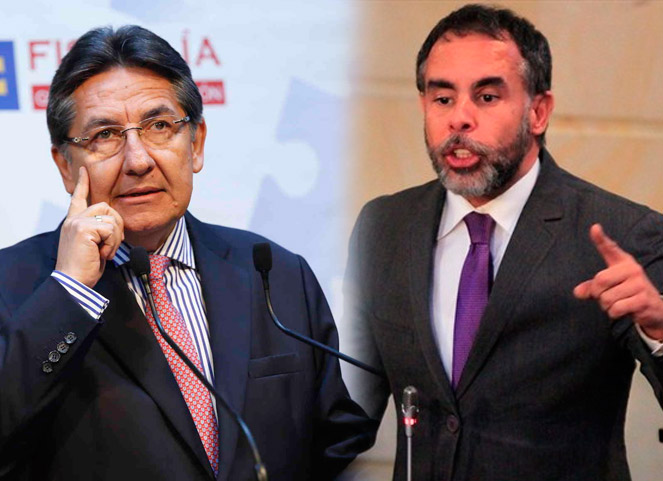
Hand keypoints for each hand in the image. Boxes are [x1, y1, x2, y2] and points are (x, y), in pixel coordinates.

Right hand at [55, 167, 123, 287]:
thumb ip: (99, 231)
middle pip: (107, 207)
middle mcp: (73, 220)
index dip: (82, 184)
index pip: (78, 198)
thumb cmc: (84, 269)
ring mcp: (77, 222)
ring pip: (112, 219)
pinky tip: (102, 254)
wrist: (73, 283)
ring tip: (104, 252)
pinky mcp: (83, 228)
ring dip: (115, 239)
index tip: (85, 171)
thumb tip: (114, 223)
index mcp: (74, 222)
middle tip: (111, 245)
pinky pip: (111, 230)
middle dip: (117, 225)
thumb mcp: (93, 246)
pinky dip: (112, 244)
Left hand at [573, 223, 662, 339]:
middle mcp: (632, 269)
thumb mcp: (609, 287)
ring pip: (607, 298)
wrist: (654, 308)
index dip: (601, 239)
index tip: (594, 228)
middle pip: (600, 281)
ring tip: (618, 303)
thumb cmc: (627, 293)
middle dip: (597, 294)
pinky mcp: (643, 299)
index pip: (610, 248)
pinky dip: (614, 313)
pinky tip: (625, 310)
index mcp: (622, 262)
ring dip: (606, 306)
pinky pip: (616, 308)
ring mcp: (639, 283)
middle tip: (606, 297)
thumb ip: (591, 287)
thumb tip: (577, 292)